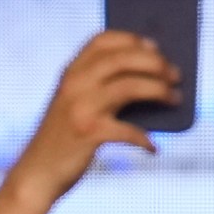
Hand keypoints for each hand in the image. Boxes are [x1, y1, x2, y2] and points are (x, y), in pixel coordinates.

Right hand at [0, 31, 179, 213]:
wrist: (37, 173)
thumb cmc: (64, 140)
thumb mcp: (75, 106)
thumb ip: (98, 90)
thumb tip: (150, 83)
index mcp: (71, 73)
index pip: (103, 41)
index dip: (132, 40)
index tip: (155, 48)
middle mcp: (74, 84)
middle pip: (123, 59)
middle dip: (155, 64)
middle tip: (175, 75)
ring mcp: (81, 107)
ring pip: (130, 86)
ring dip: (159, 90)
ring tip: (176, 99)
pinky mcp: (89, 133)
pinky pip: (128, 130)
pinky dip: (144, 139)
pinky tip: (152, 148)